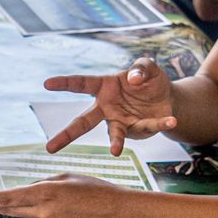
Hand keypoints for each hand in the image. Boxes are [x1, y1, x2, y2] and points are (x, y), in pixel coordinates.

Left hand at [0, 174, 136, 217]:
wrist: (123, 214)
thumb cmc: (99, 190)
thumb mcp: (69, 177)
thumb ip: (44, 184)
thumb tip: (28, 192)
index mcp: (45, 193)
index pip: (7, 198)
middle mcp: (45, 213)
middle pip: (10, 210)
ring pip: (29, 216)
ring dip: (28, 208)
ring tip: (56, 198)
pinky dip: (44, 215)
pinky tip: (65, 209)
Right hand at [42, 58, 177, 154]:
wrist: (167, 98)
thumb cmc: (148, 80)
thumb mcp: (148, 66)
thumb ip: (141, 68)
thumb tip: (133, 79)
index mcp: (103, 87)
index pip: (81, 83)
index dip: (64, 83)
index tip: (47, 83)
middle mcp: (107, 108)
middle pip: (83, 122)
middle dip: (66, 135)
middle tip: (50, 148)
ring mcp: (121, 122)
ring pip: (114, 134)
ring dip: (116, 141)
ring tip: (115, 151)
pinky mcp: (139, 130)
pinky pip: (149, 127)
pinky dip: (161, 124)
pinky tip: (171, 121)